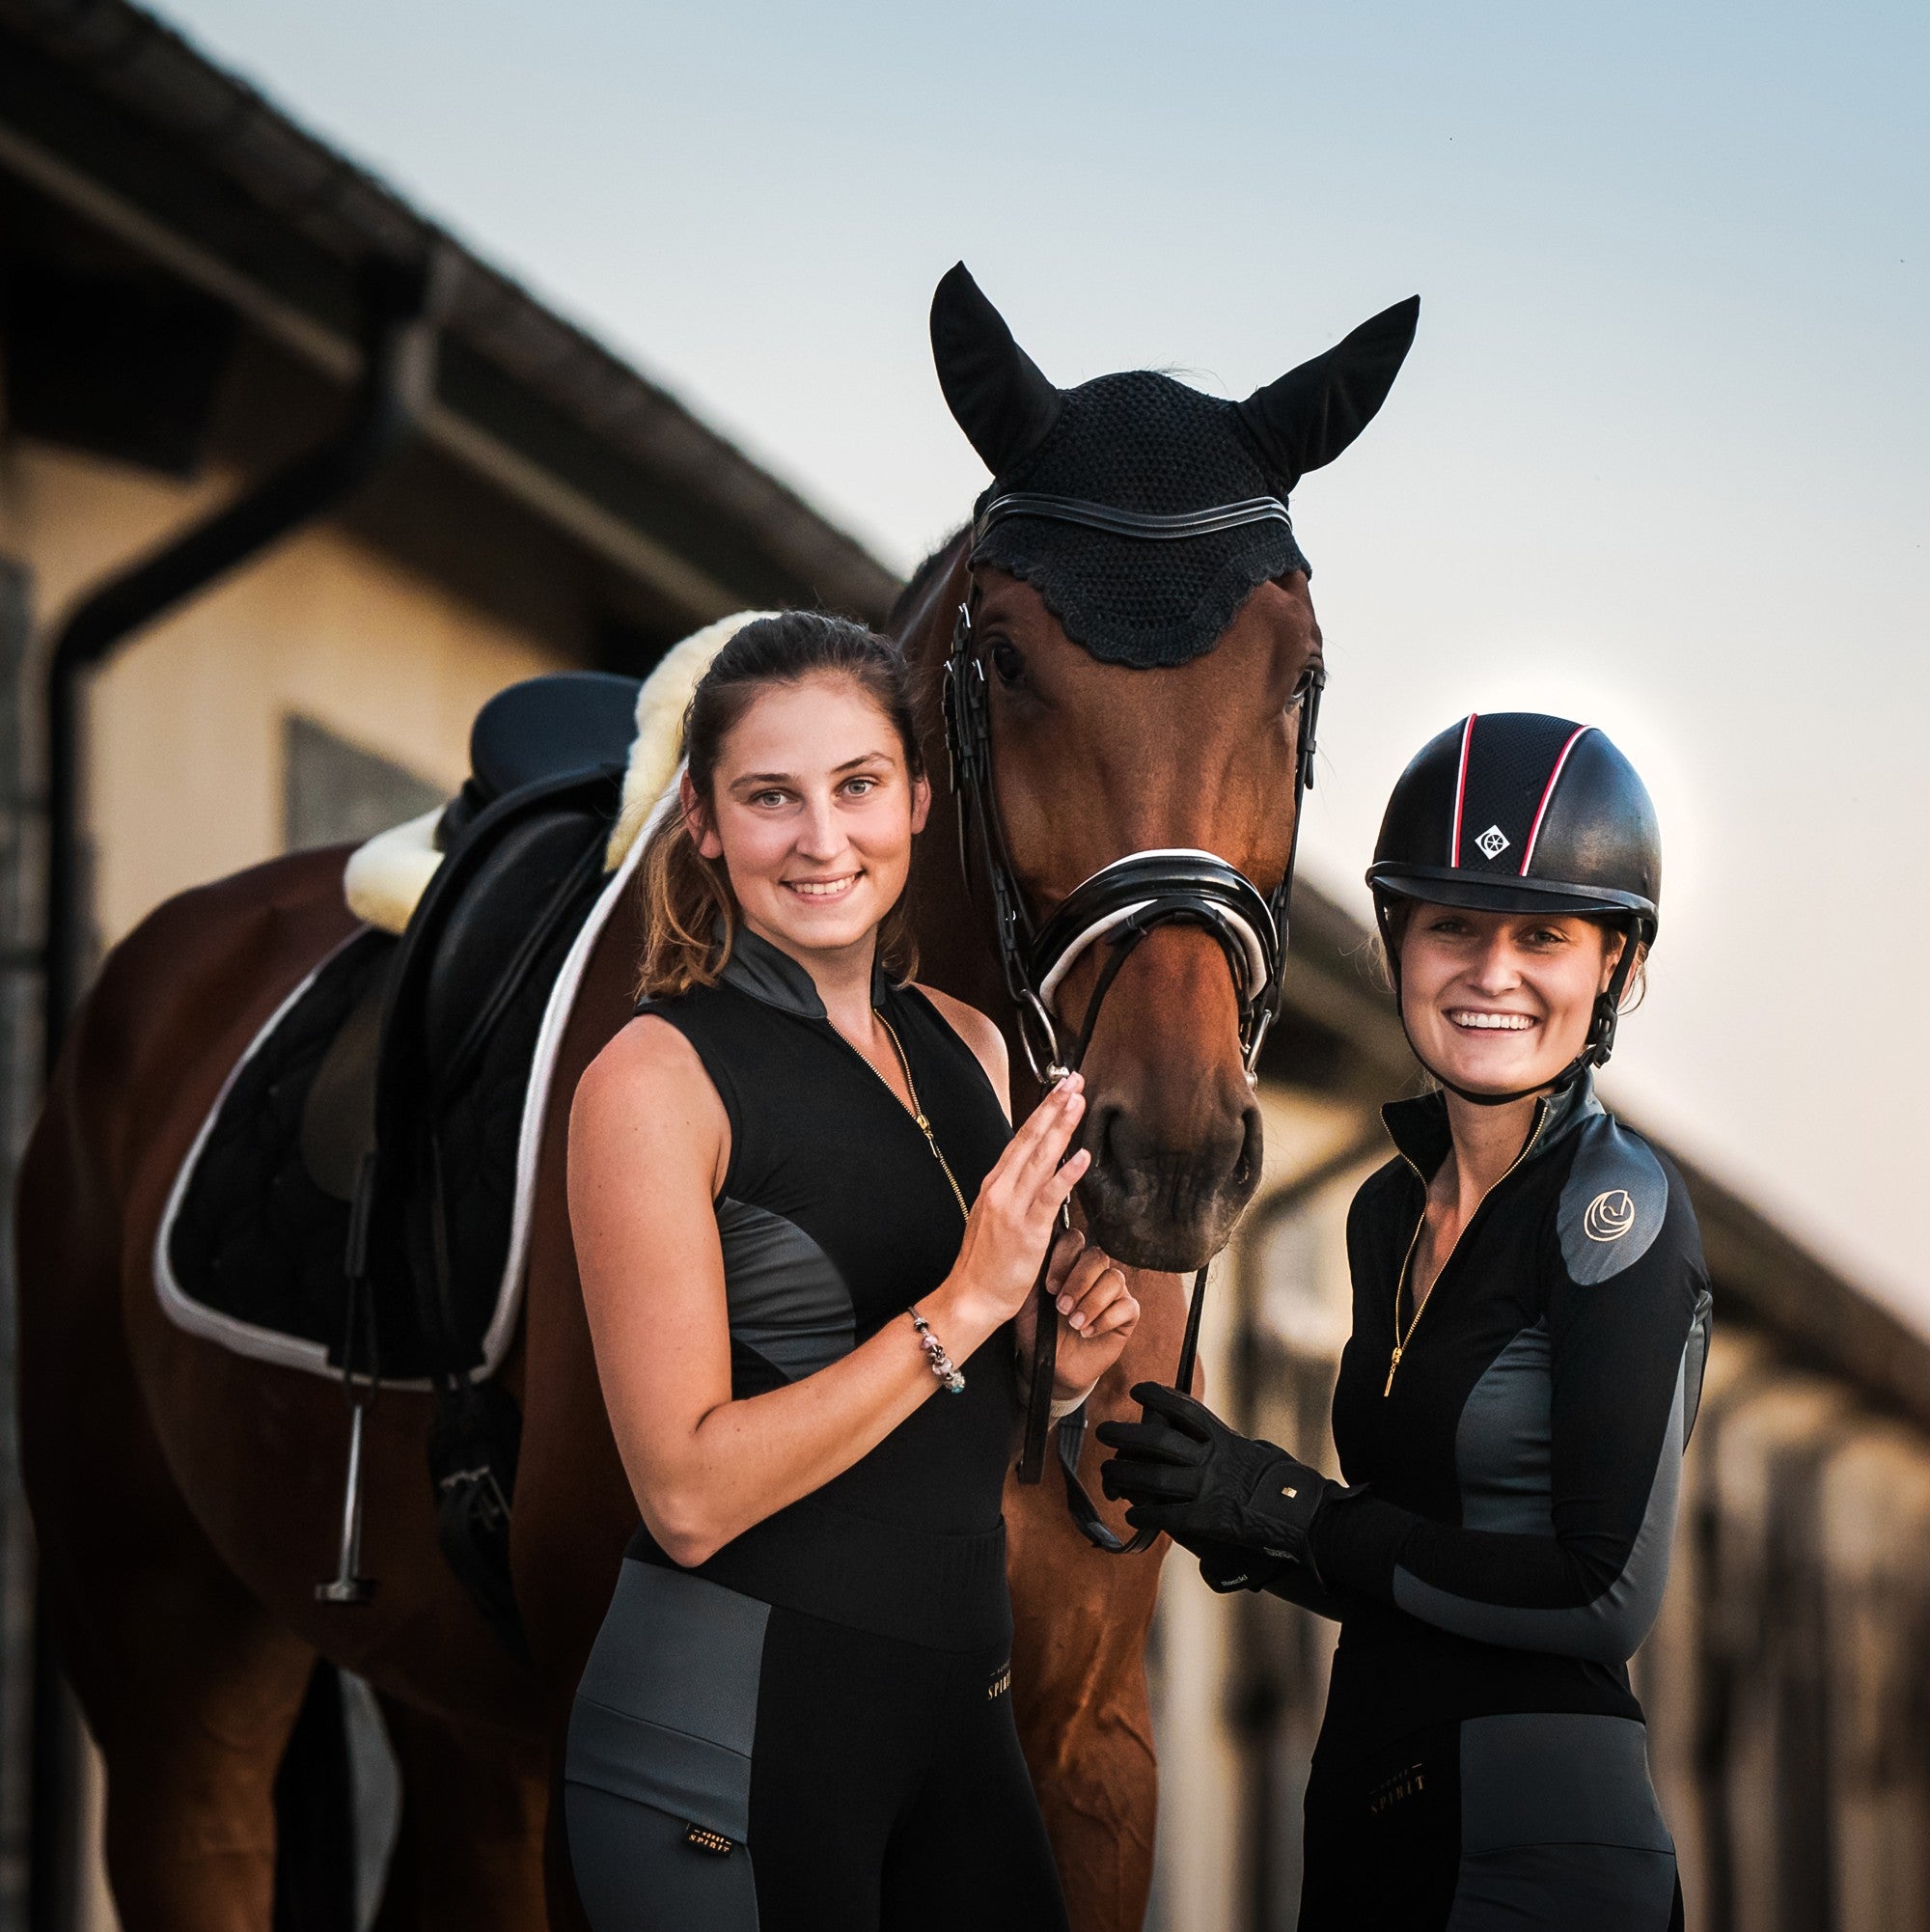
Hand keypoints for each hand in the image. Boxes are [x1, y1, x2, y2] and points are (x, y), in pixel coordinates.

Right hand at [940, 1076, 1089, 1329]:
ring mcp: (1013, 1207)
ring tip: (1078, 1102)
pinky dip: (1066, 1174)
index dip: (1043, 1113)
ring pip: (1040, 1158)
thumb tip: (1033, 1176)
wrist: (971, 1296)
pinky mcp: (1027, 1229)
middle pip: (1030, 1139)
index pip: (1021, 1139)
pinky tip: (1081, 1156)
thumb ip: (1012, 1194)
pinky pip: (1050, 1196)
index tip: (1060, 1091)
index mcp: (994, 1184)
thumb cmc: (985, 1264)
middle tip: (1073, 1081)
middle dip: (1054, 1107)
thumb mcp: (993, 1217)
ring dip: (1061, 1127)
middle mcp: (1001, 1189)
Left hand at [1015, 1230, 1140, 1399]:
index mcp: (1068, 1262)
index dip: (1064, 1258)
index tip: (1049, 1288)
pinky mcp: (1126, 1314)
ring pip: (1115, 1278)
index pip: (1074, 1239)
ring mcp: (1112, 1291)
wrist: (1052, 1366)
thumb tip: (1031, 1247)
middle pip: (1097, 1256)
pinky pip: (1127, 1306)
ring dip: (1092, 1303)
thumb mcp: (1026, 1301)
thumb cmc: (1038, 1330)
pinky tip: (1087, 1333)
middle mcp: (1093, 1272)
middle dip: (1079, 1282)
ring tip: (1074, 1324)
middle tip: (1062, 1308)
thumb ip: (1031, 1273)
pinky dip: (1106, 1319)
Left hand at [1096, 1383, 1335, 1564]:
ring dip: (1124, 1475)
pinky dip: (1144, 1514)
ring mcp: (1207, 1489)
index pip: (1183, 1408)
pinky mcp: (1206, 1519)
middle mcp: (1211, 1459)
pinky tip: (1131, 1514)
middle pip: (1157, 1441)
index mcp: (1223, 1438)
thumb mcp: (1249, 1450)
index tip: (1138, 1390)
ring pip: (1152, 1478)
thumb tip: (1189, 1431)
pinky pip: (1165, 1515)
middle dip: (1125, 1435)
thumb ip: (1219, 1442)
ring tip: (1108, 1473)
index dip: (1157, 1396)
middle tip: (1104, 1431)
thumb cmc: (1275, 1482)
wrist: (1298, 1515)